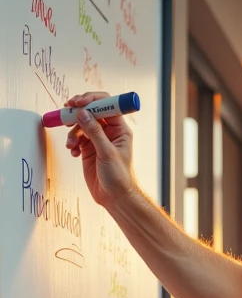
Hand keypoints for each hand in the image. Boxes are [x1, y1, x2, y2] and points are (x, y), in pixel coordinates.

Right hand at [64, 91, 135, 209]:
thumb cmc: (119, 177)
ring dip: (73, 131)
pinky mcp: (88, 147)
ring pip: (81, 124)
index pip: (107, 105)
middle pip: (91, 111)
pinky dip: (72, 141)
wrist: (114, 197)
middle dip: (78, 111)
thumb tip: (83, 113)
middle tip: (67, 111)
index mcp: (120, 129)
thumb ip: (94, 132)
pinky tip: (73, 151)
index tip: (78, 102)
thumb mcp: (107, 152)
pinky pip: (76, 137)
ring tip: (71, 144)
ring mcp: (98, 138)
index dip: (92, 100)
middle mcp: (109, 131)